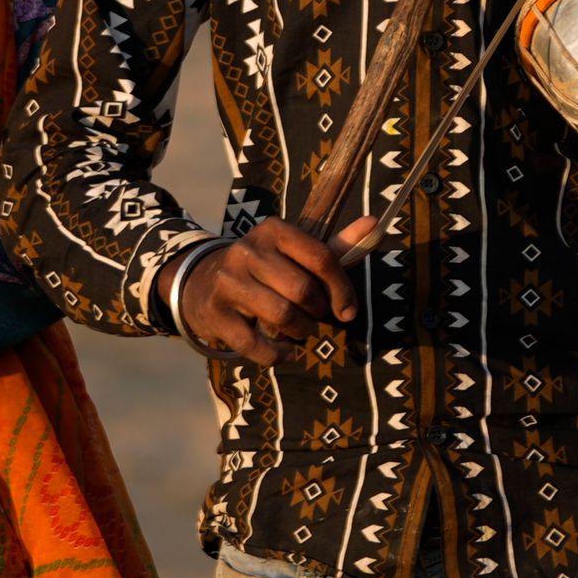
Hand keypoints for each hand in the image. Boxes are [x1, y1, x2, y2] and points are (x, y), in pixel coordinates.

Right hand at [178, 217, 377, 366]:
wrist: (201, 283)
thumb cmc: (265, 270)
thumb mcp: (295, 254)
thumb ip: (336, 245)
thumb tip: (375, 223)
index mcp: (273, 230)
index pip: (321, 257)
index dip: (342, 289)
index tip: (347, 311)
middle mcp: (247, 251)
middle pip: (302, 290)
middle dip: (317, 312)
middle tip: (313, 317)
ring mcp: (228, 282)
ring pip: (282, 317)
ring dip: (299, 333)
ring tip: (297, 331)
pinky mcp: (215, 314)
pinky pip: (257, 345)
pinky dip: (277, 355)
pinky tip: (282, 350)